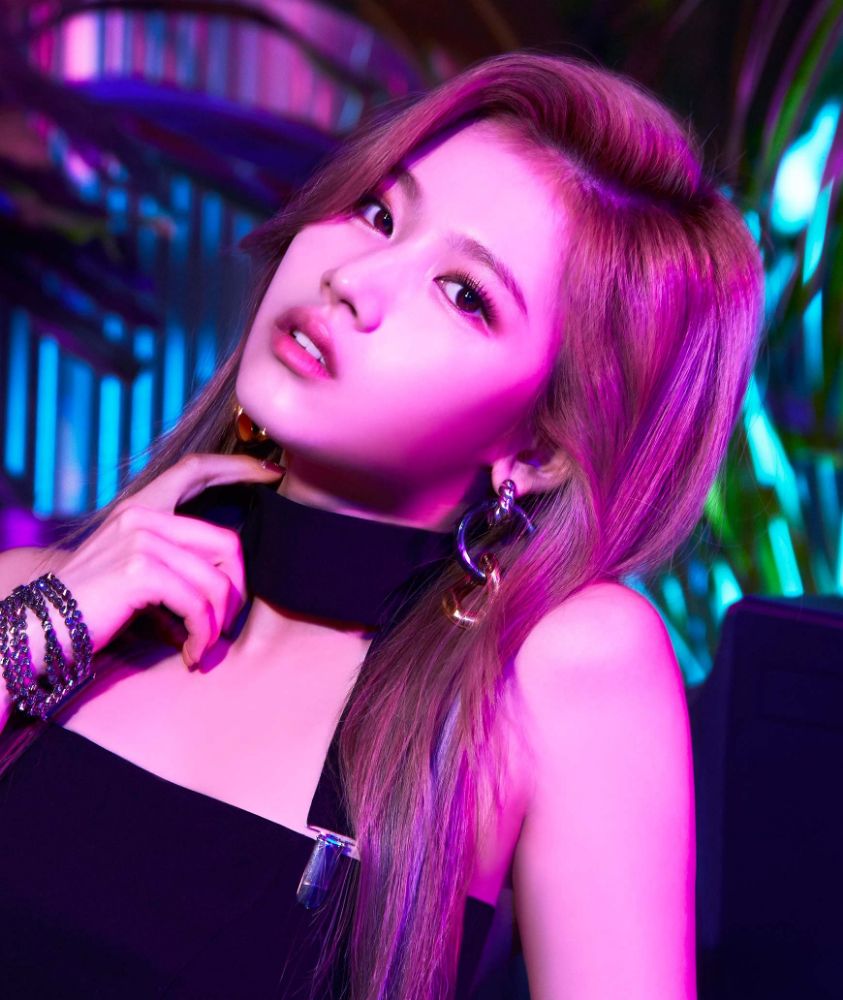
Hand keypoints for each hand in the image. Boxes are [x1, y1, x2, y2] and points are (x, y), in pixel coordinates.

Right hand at [50, 454, 283, 667]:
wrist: (38, 628)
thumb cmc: (91, 608)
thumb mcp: (136, 575)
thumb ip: (176, 564)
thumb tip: (226, 588)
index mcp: (140, 508)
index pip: (196, 470)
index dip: (238, 467)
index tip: (271, 472)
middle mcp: (142, 516)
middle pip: (226, 542)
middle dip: (236, 590)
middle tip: (225, 624)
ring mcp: (141, 540)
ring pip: (215, 582)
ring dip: (216, 624)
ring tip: (202, 647)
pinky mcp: (139, 571)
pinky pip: (197, 603)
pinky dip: (201, 633)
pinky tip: (189, 652)